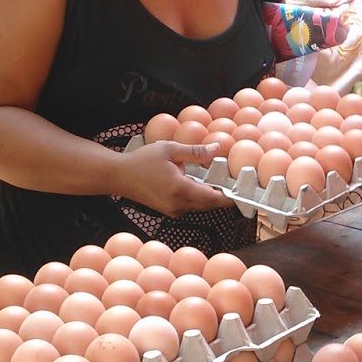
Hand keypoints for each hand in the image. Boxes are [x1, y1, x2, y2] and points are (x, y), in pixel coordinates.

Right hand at [117, 141, 231, 216]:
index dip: (229, 197)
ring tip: (214, 180)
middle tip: (231, 182)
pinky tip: (195, 183)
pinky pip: (190, 206)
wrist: (119, 176)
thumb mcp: (170, 150)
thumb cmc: (141, 161)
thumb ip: (195, 152)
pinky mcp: (169, 211)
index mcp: (180, 189)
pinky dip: (196, 197)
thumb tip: (217, 149)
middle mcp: (178, 204)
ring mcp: (173, 210)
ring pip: (200, 206)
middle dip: (221, 195)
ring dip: (208, 195)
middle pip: (209, 204)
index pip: (213, 198)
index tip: (242, 193)